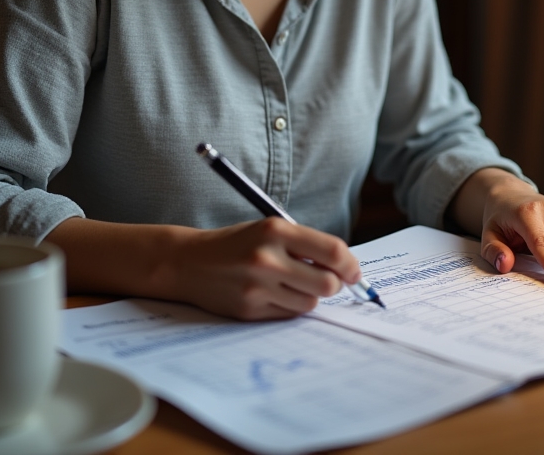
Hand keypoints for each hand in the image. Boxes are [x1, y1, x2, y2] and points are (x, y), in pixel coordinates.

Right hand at [166, 218, 363, 319]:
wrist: (189, 262)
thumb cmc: (236, 243)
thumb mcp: (269, 230)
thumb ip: (304, 245)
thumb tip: (344, 267)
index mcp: (275, 230)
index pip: (332, 250)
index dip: (350, 264)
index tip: (354, 271)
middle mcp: (268, 258)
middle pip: (328, 283)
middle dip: (334, 283)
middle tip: (329, 279)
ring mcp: (258, 286)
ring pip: (310, 302)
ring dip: (309, 295)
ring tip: (291, 283)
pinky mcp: (250, 309)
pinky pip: (289, 314)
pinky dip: (290, 305)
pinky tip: (274, 293)